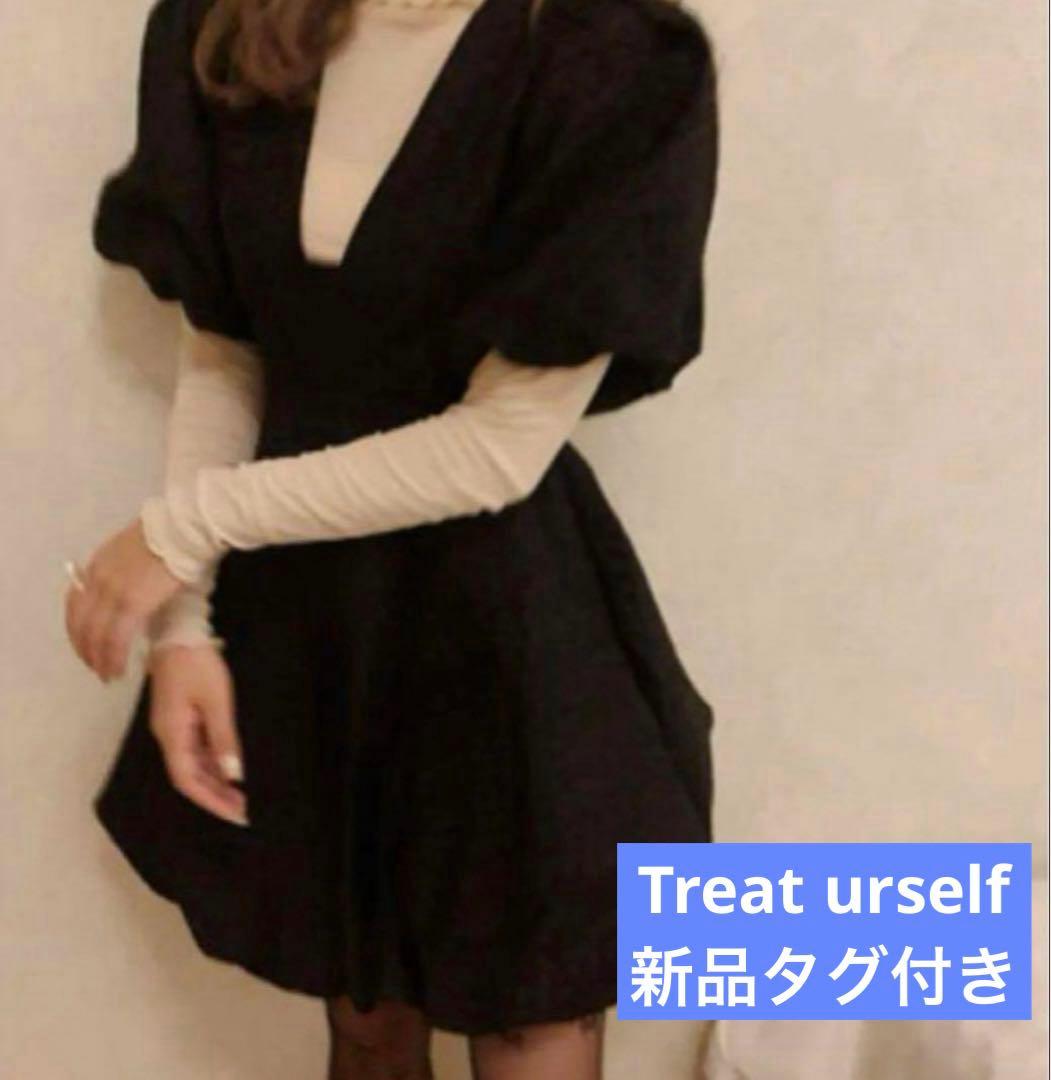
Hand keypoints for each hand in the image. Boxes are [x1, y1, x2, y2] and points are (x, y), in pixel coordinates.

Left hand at [65, 517, 182, 680]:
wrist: (182, 529)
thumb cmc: (172, 536)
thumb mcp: (138, 550)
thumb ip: (130, 571)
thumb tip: (138, 588)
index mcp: (99, 564)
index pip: (76, 602)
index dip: (77, 627)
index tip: (84, 642)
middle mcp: (98, 579)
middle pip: (80, 622)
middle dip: (84, 648)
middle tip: (94, 666)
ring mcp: (114, 592)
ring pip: (95, 635)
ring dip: (98, 659)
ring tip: (106, 675)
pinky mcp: (133, 604)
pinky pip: (116, 639)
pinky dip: (114, 658)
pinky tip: (119, 670)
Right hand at [148, 644, 247, 826]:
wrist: (178, 632)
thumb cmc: (198, 664)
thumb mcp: (217, 701)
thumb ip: (225, 739)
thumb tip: (234, 775)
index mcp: (172, 734)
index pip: (187, 781)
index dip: (211, 800)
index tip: (236, 814)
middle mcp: (168, 735)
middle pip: (189, 776)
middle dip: (216, 795)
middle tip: (244, 810)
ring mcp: (173, 726)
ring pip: (193, 764)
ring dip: (215, 781)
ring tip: (241, 795)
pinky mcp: (181, 716)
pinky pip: (195, 748)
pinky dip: (213, 762)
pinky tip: (230, 768)